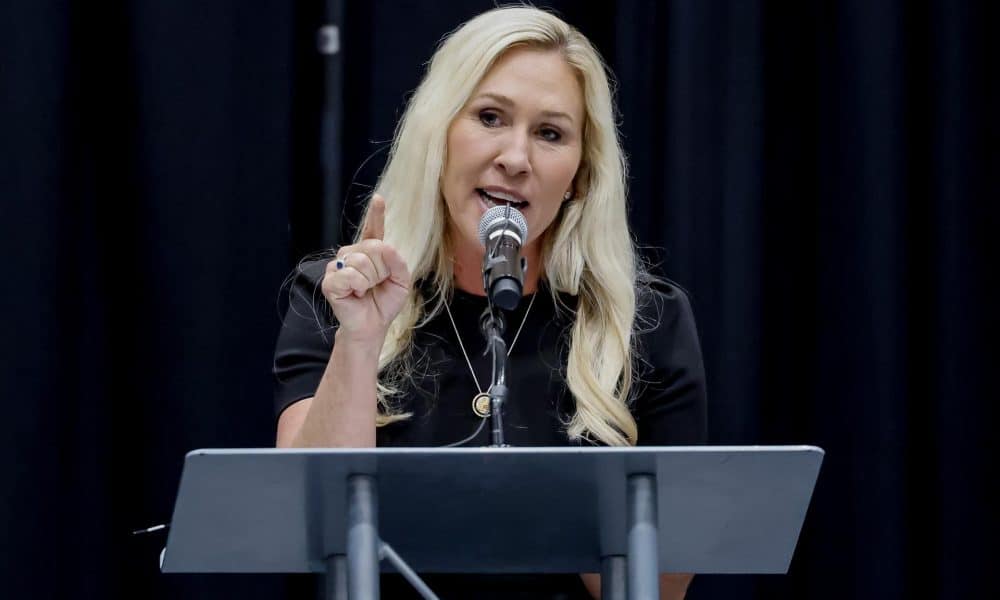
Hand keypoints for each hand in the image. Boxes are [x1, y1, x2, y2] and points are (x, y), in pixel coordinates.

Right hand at [321, 194, 411, 342]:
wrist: (372, 325)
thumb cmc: (384, 303)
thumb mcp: (401, 282)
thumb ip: (399, 263)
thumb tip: (387, 247)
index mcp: (370, 252)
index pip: (373, 229)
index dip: (375, 214)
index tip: (378, 199)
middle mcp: (352, 254)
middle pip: (373, 248)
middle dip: (382, 270)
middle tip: (376, 285)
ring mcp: (338, 266)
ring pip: (362, 261)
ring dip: (370, 280)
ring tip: (365, 290)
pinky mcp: (329, 280)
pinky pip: (349, 275)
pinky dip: (358, 286)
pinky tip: (356, 294)